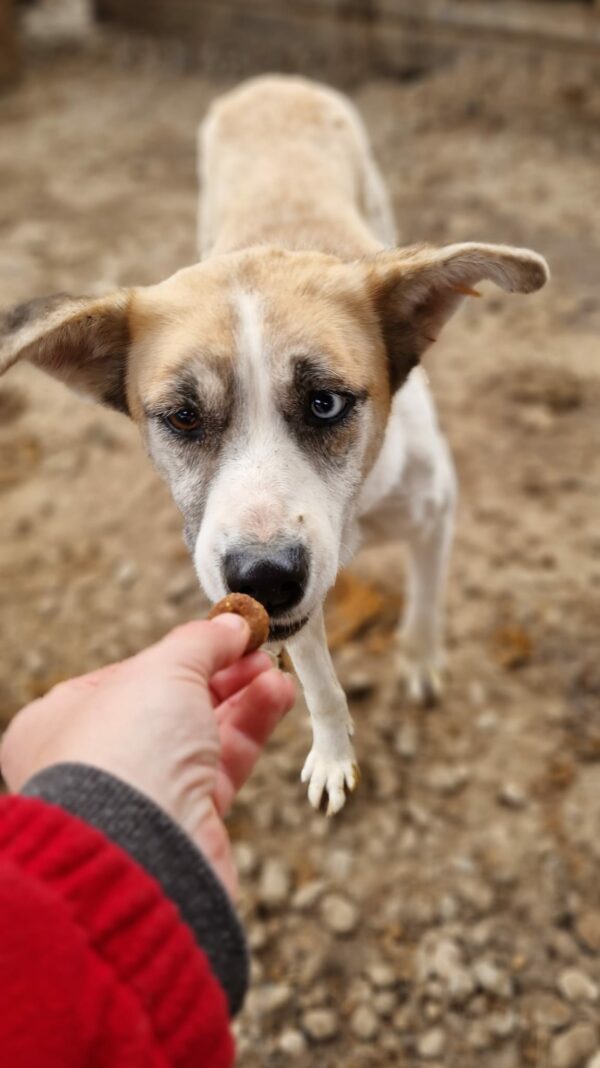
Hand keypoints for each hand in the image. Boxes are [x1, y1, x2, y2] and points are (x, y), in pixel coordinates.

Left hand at [1, 617, 295, 897]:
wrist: (141, 853)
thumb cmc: (124, 755)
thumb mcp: (164, 668)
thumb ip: (202, 641)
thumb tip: (232, 624)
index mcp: (66, 718)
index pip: (132, 672)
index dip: (183, 651)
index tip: (227, 632)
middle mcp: (101, 757)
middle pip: (173, 702)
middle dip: (222, 673)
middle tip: (259, 650)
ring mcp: (145, 791)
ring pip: (204, 733)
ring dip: (244, 697)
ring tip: (277, 672)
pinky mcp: (187, 820)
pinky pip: (223, 762)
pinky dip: (252, 728)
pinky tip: (277, 697)